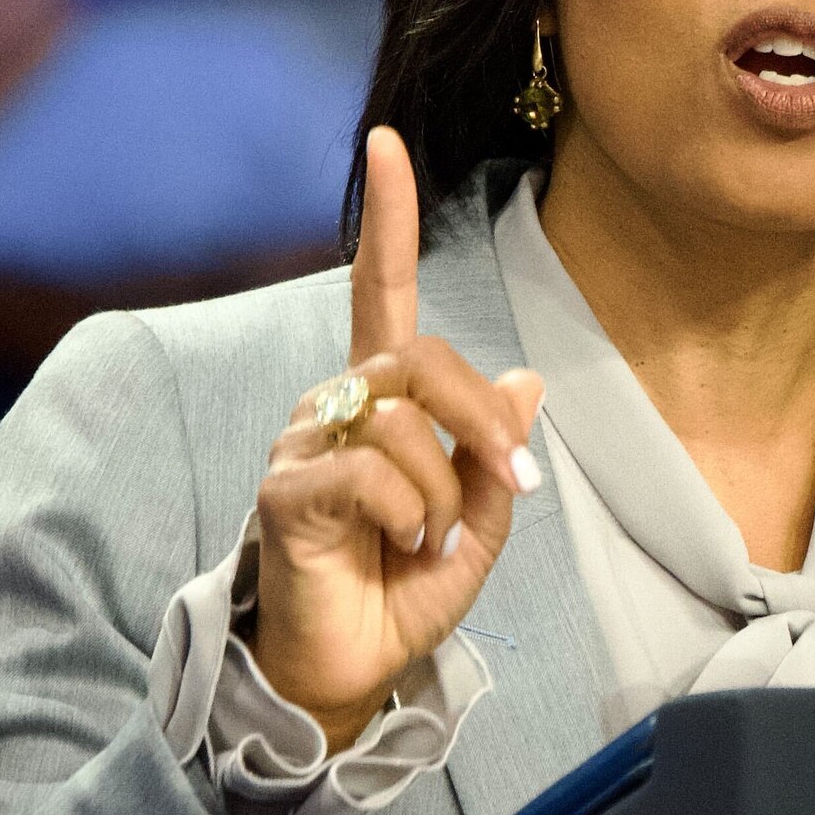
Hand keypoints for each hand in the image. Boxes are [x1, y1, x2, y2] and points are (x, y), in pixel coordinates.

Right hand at [245, 130, 546, 748]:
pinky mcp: (287, 490)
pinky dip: (406, 515)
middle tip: (505, 483)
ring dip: (442, 490)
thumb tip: (526, 380)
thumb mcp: (475, 523)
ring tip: (425, 541)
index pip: (380, 292)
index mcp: (381, 402)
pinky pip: (370, 473)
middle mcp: (334, 405)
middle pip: (421, 358)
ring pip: (403, 421)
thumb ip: (493, 455)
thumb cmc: (400, 593)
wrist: (347, 672)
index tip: (386, 142)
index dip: (387, 218)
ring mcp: (303, 443)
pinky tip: (394, 546)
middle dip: (481, 419)